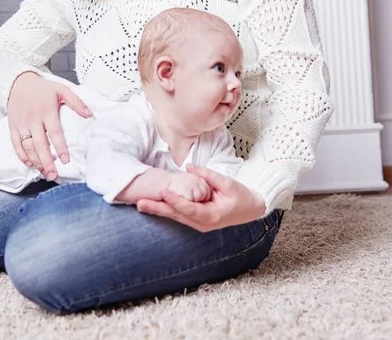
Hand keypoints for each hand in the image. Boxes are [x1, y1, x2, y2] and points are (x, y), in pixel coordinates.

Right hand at [6, 72, 91, 179]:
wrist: (19, 82)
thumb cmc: (43, 88)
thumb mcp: (62, 90)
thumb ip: (76, 102)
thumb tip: (90, 114)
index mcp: (46, 111)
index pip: (54, 132)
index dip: (60, 147)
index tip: (66, 160)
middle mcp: (33, 119)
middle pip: (40, 144)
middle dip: (46, 162)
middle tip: (54, 175)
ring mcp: (21, 123)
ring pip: (27, 146)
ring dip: (35, 161)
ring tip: (44, 173)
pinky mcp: (12, 126)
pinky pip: (15, 143)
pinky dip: (21, 155)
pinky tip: (30, 163)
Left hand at [137, 164, 265, 231]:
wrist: (251, 210)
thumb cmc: (241, 197)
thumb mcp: (227, 183)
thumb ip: (207, 175)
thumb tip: (188, 167)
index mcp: (212, 216)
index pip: (189, 208)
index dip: (175, 200)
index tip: (162, 192)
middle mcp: (202, 223)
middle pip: (176, 215)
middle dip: (157, 209)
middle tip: (140, 203)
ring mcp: (198, 224)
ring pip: (175, 216)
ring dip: (158, 210)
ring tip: (140, 204)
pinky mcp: (195, 220)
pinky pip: (178, 215)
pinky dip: (166, 209)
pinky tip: (153, 205)